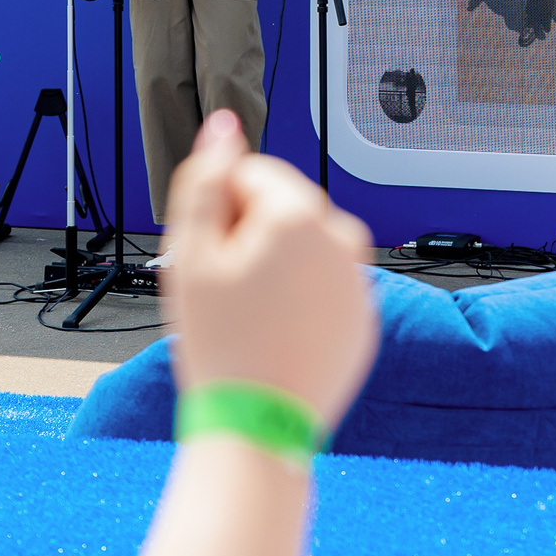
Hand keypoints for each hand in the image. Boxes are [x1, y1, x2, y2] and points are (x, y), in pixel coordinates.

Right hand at [162, 111, 375, 429]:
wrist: (258, 428)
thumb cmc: (221, 345)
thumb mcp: (191, 254)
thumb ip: (205, 179)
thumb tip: (223, 127)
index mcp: (300, 216)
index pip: (249, 174)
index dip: (218, 210)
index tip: (210, 257)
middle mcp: (343, 239)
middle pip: (280, 208)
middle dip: (249, 235)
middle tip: (226, 292)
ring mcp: (359, 282)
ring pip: (303, 249)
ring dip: (276, 266)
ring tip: (251, 318)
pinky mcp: (364, 318)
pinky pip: (325, 288)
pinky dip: (301, 300)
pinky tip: (276, 336)